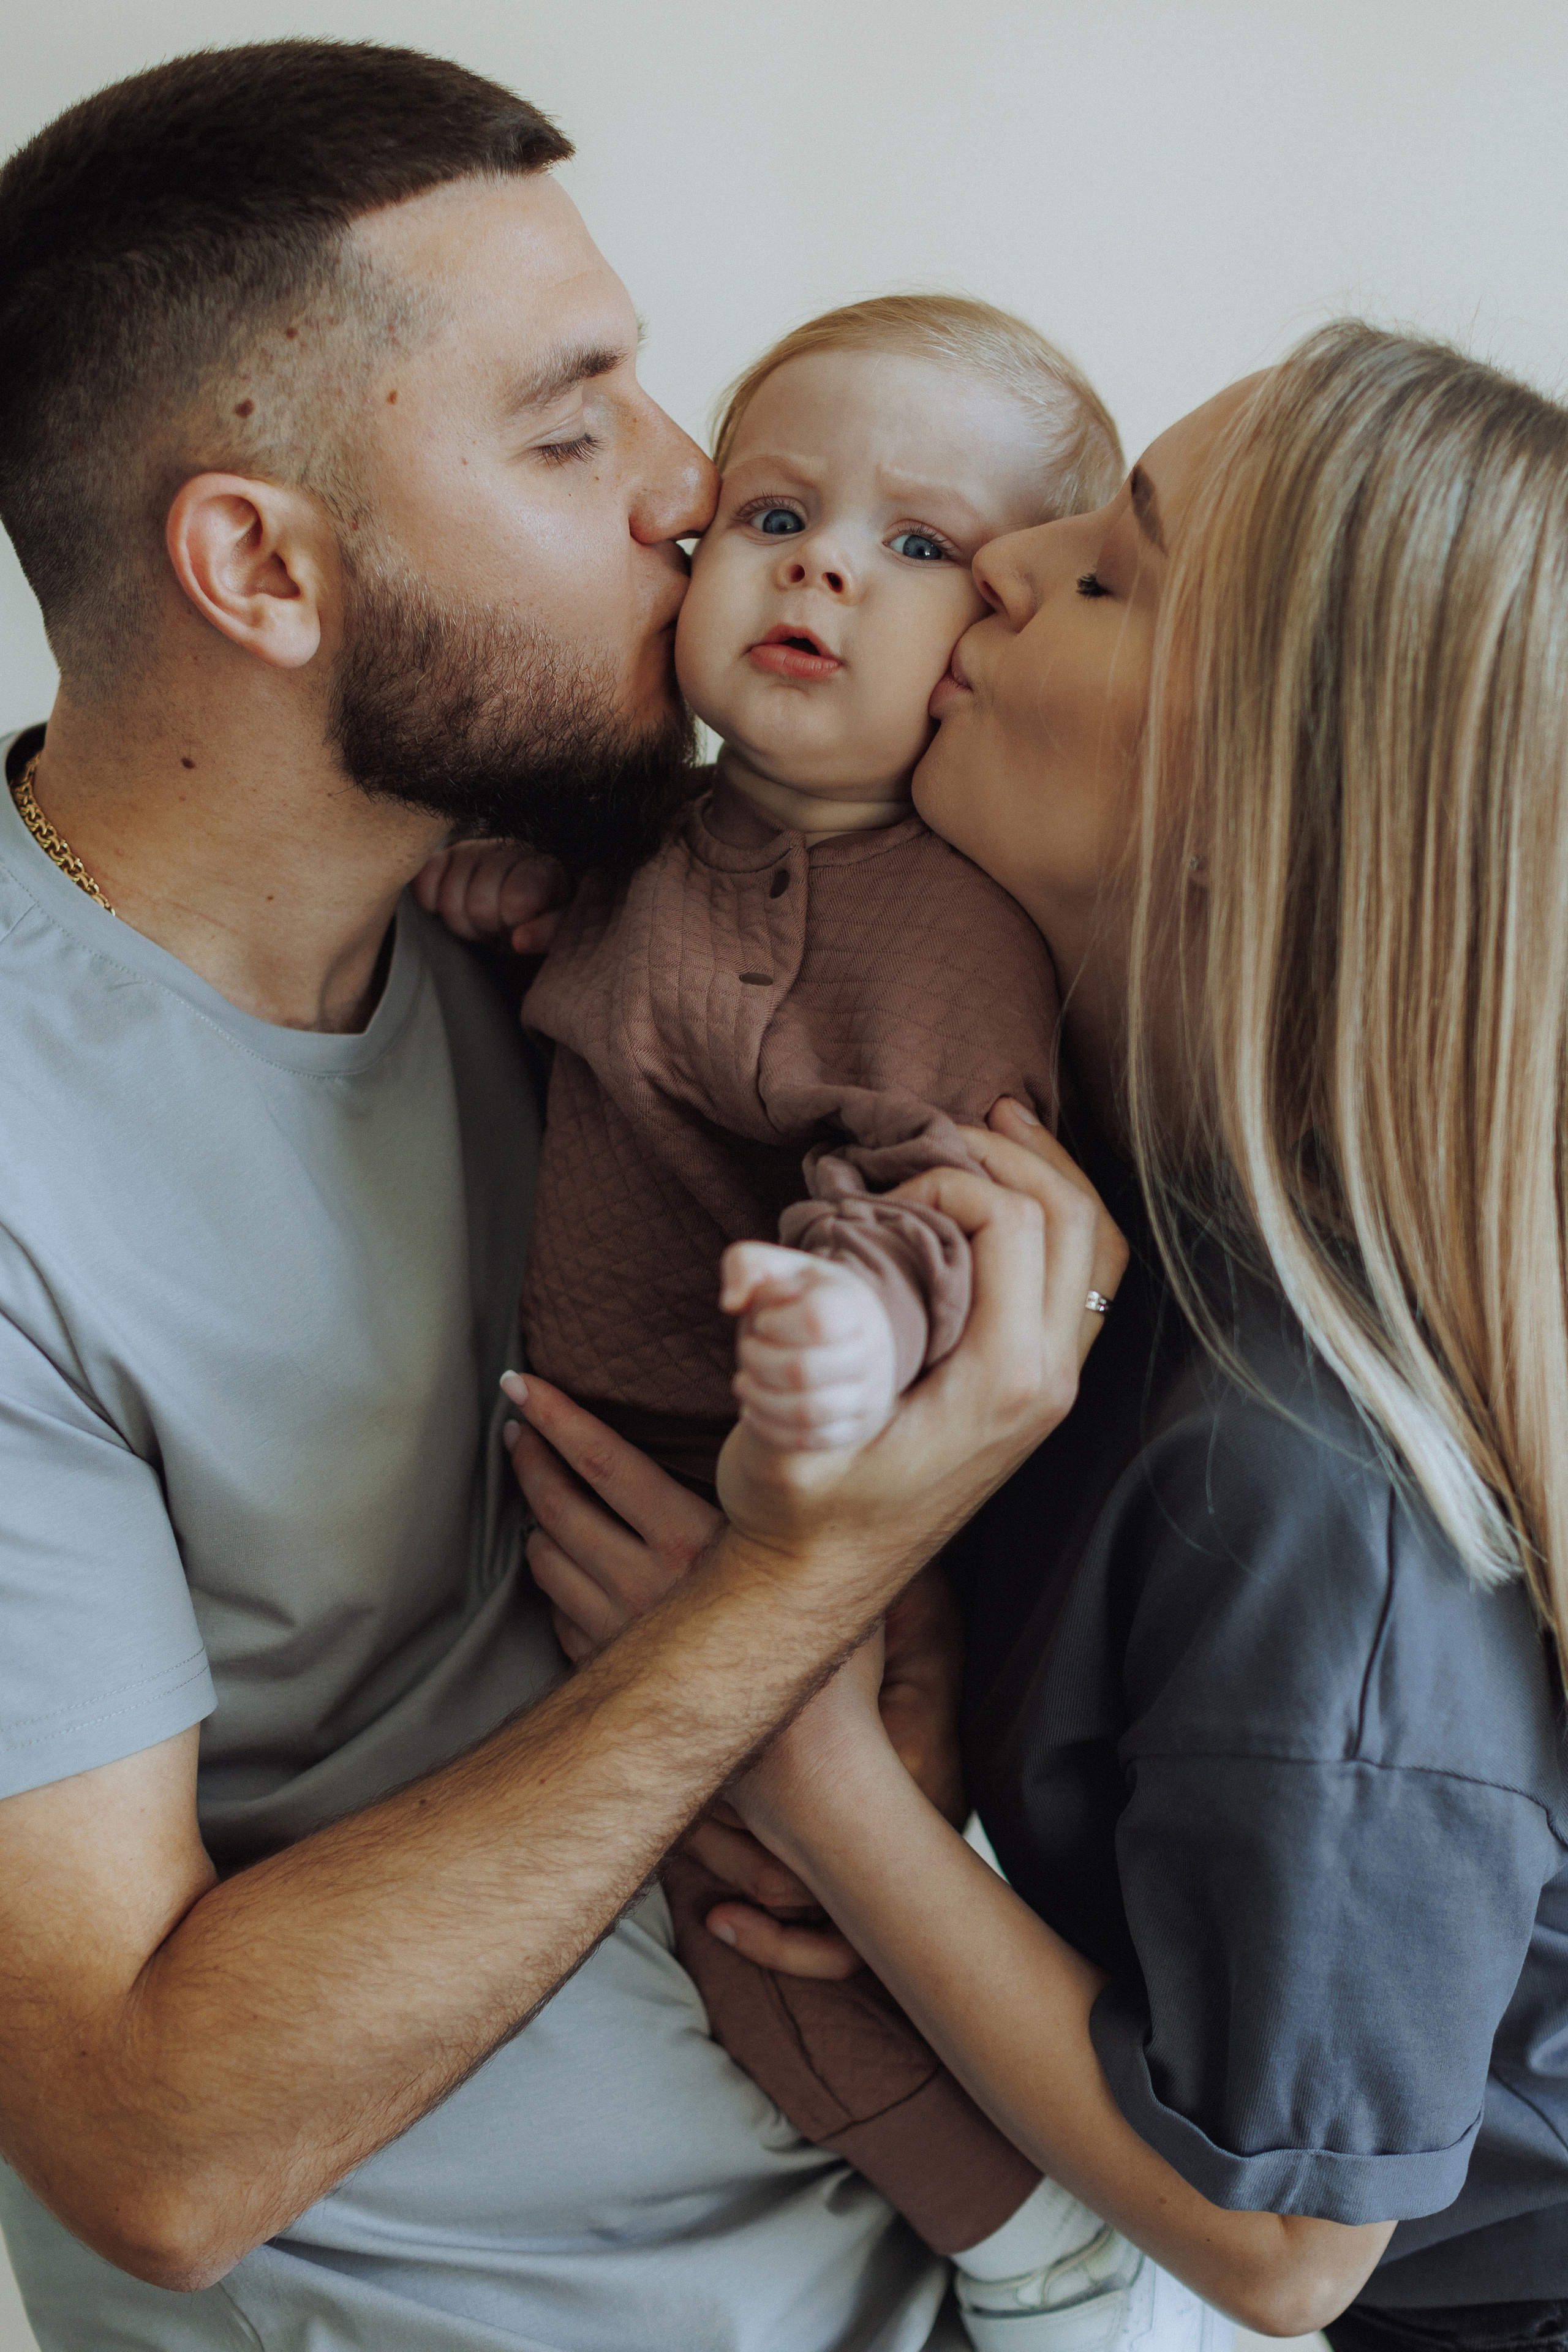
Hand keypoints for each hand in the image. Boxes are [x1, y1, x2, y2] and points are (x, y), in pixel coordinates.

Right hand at [412, 837, 571, 953]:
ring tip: (483, 921)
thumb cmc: (543, 915)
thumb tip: (519, 941)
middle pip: (479, 905)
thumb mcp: (560, 927)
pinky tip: (458, 907)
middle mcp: (507, 849)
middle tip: (501, 928)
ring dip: (464, 923)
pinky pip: (423, 883)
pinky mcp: (442, 855)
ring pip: (449, 899)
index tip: (520, 930)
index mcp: (543, 867)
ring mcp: (472, 849)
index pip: (516, 898)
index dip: (512, 923)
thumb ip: (547, 933)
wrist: (523, 900)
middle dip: (489, 928)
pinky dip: (433, 904)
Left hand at [503, 1384, 965, 1975]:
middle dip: (531, 1460)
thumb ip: (805, 1512)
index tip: (523, 1385)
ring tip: (532, 1491)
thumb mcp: (831, 1570)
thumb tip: (810, 1455)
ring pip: (551, 1562)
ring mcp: (619, 1632)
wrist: (808, 1774)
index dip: (558, 1418)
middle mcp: (644, 1582)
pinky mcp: (614, 1675)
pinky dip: (553, 1586)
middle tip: (515, 1428)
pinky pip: (563, 1618)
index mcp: (693, 1539)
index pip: (605, 1461)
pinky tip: (555, 1571)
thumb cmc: (831, 1669)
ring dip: (536, 1520)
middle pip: (562, 1506)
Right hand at [708, 1103, 1125, 1565]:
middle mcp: (1046, 1383)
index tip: (877, 1201)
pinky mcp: (1033, 1391)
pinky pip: (1076, 1286)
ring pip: (1091, 1250)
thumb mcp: (776, 1430)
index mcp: (1003, 1383)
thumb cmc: (796, 1511)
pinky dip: (1049, 1225)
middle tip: (949, 1125)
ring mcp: (1050, 1390)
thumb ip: (773, 1347)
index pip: (1011, 1225)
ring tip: (993, 1132)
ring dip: (1047, 1179)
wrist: (816, 1585)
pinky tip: (998, 1199)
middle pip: (1074, 1221)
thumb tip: (748, 1268)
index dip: (946, 1183)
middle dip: (1016, 1155)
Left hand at [725, 1246, 898, 1452]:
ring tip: (745, 1382)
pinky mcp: (856, 1427)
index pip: (815, 1320)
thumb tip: (731, 1303)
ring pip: (806, 1412)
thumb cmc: (798, 1301)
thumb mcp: (775, 1269)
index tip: (765, 1319)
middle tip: (748, 1350)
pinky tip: (754, 1407)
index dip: (775, 1322)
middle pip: (802, 1371)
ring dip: (760, 1398)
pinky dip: (770, 1427)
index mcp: (852, 1304)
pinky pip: (809, 1440)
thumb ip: (745, 1265)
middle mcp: (871, 1351)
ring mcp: (868, 1394)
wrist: (842, 1340)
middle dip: (757, 1361)